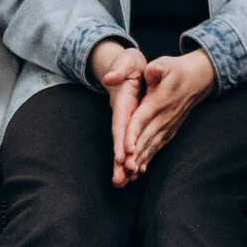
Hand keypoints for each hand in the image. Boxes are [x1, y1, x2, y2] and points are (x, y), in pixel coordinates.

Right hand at [90, 40, 145, 186]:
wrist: (125, 65)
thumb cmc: (127, 63)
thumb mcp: (125, 62)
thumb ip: (119, 69)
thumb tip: (111, 76)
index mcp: (123, 102)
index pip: (121, 124)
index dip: (122, 140)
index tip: (123, 156)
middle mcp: (123, 115)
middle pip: (121, 140)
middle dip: (120, 161)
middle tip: (120, 181)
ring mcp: (126, 120)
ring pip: (125, 145)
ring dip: (124, 164)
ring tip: (123, 184)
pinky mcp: (132, 123)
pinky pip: (133, 143)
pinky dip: (133, 157)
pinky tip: (135, 173)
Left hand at [125, 51, 215, 173]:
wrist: (199, 78)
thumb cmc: (176, 70)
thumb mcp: (165, 64)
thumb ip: (156, 69)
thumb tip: (151, 70)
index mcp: (159, 100)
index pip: (143, 119)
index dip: (134, 133)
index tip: (126, 148)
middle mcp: (165, 116)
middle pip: (146, 137)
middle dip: (135, 154)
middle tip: (124, 170)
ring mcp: (169, 124)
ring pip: (153, 145)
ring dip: (141, 160)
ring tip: (130, 174)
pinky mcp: (171, 129)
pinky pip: (159, 145)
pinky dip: (149, 158)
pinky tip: (140, 169)